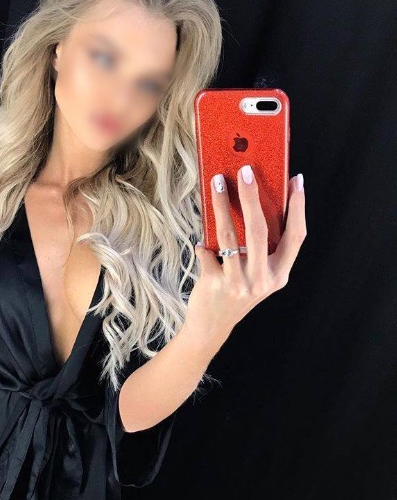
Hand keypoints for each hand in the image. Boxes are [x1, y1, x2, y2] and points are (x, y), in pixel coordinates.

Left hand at [183, 165, 306, 352]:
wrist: (211, 327)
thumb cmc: (236, 294)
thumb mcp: (259, 277)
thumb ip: (263, 251)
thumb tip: (258, 205)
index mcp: (279, 275)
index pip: (296, 236)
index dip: (298, 208)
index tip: (296, 182)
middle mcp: (262, 279)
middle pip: (260, 229)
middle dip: (252, 196)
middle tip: (246, 171)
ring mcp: (238, 283)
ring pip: (229, 234)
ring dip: (221, 204)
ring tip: (217, 182)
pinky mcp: (215, 284)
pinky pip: (206, 252)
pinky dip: (202, 245)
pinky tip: (201, 243)